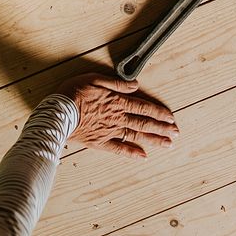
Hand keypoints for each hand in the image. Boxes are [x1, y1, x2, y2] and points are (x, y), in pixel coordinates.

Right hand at [57, 73, 177, 157]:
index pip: (143, 107)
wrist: (58, 113)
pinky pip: (119, 149)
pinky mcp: (100, 142)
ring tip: (167, 145)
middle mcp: (117, 118)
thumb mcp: (95, 79)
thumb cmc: (74, 93)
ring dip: (153, 140)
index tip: (171, 118)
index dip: (159, 113)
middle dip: (162, 128)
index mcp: (117, 102)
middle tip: (176, 133)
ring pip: (136, 136)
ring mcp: (110, 132)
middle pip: (144, 123)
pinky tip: (142, 157)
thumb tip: (135, 85)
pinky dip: (132, 153)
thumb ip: (117, 84)